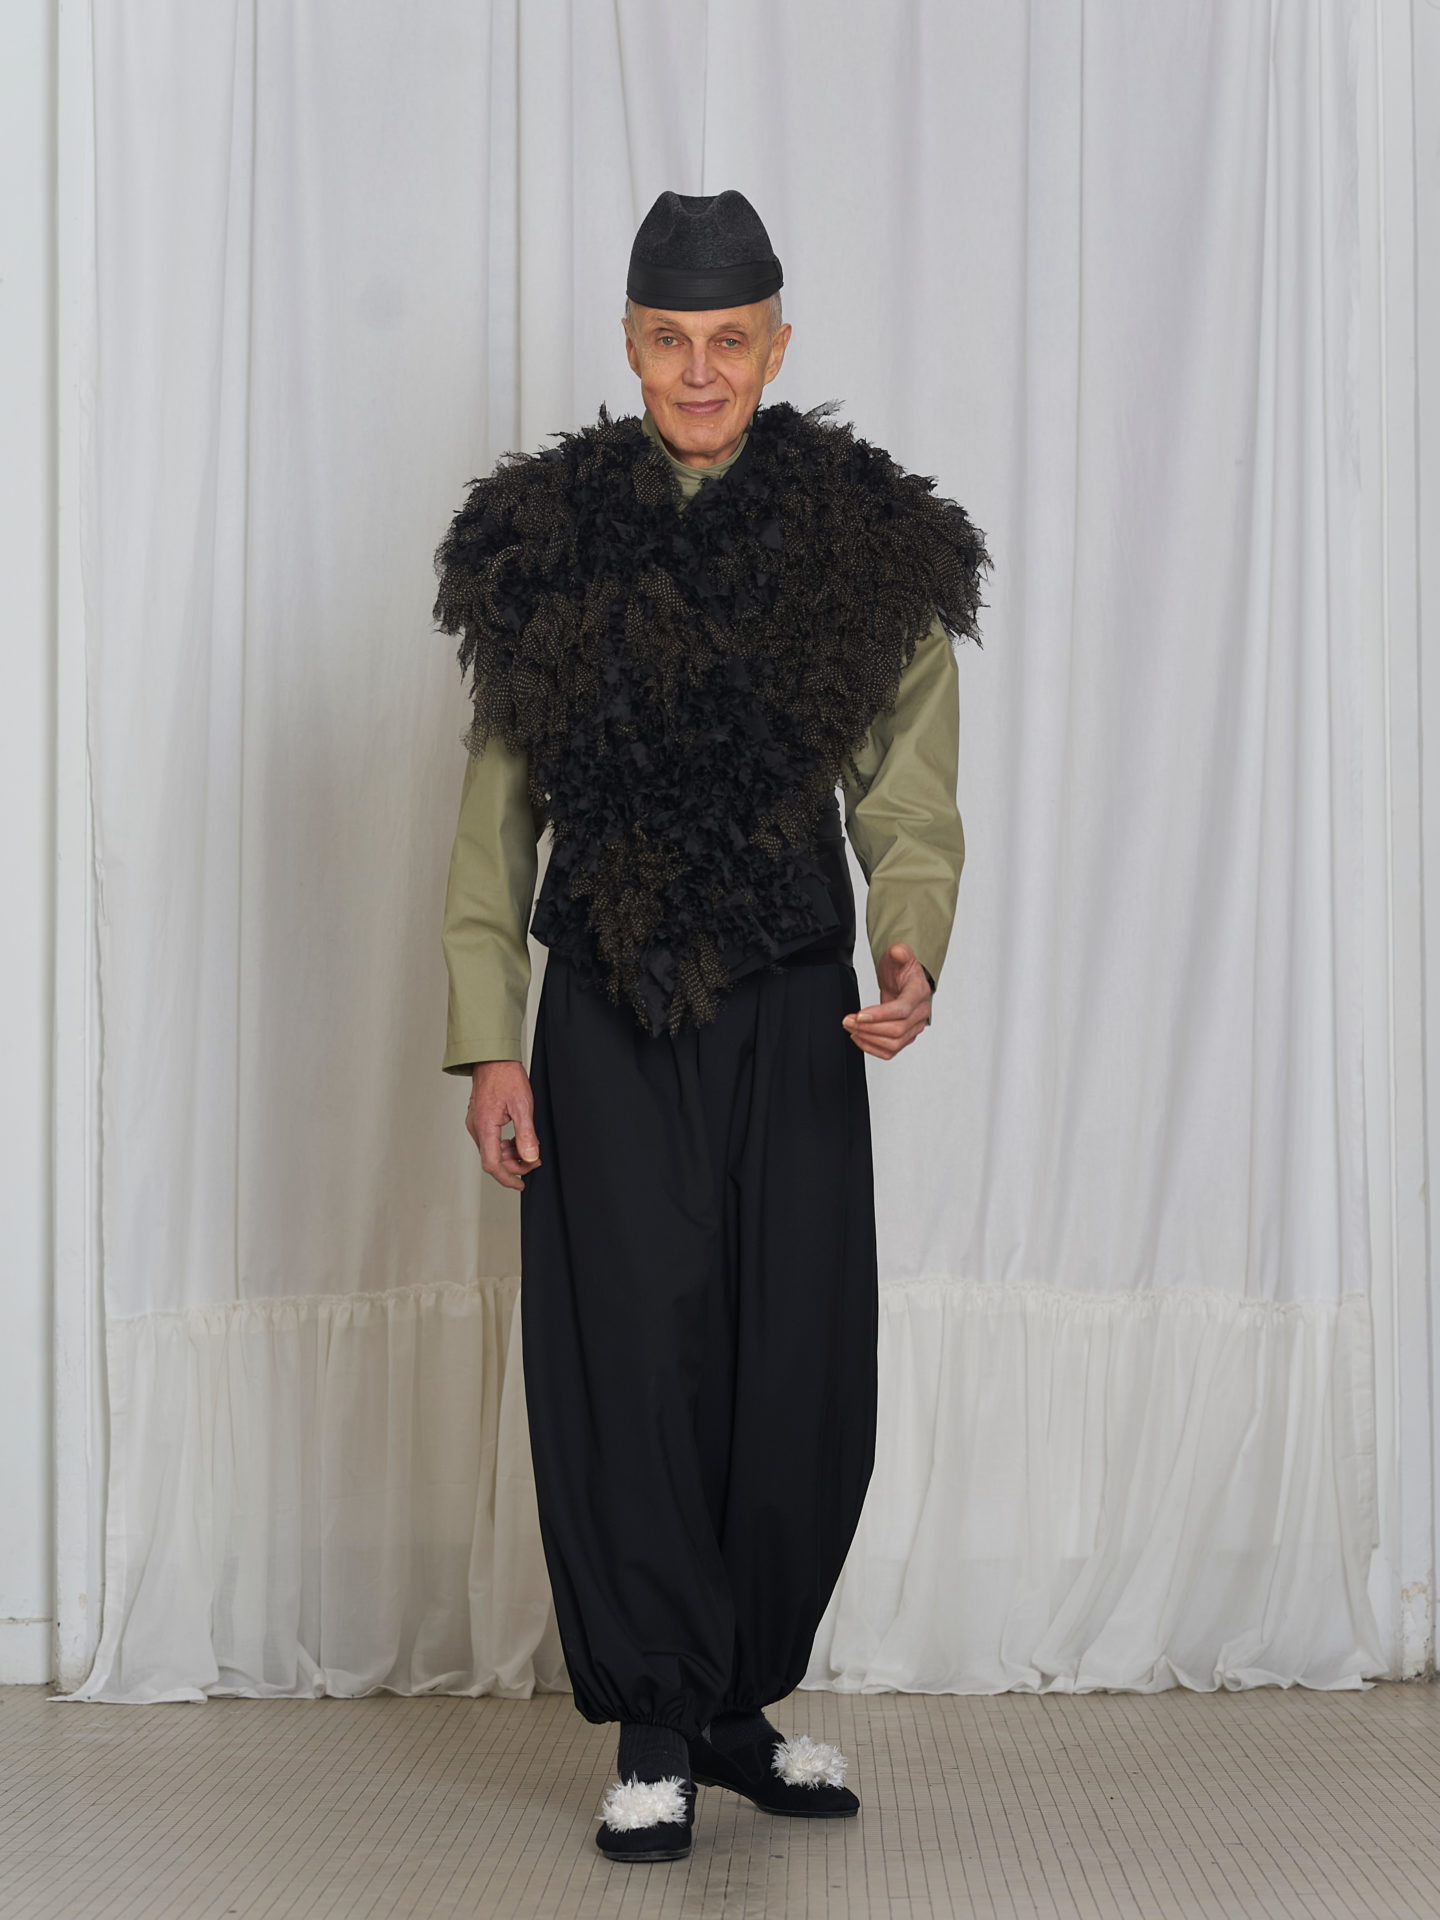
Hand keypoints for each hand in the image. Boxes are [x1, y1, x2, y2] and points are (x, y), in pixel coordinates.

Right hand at [466, 1060, 541, 1189]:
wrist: (493, 1057)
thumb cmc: (506, 1075)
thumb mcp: (523, 1106)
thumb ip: (526, 1135)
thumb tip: (529, 1157)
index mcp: (485, 1126)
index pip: (492, 1164)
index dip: (507, 1178)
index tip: (521, 1184)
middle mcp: (476, 1127)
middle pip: (492, 1159)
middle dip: (514, 1165)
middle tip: (534, 1160)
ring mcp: (476, 1123)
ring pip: (492, 1150)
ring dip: (511, 1155)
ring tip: (530, 1150)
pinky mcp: (480, 1118)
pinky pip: (491, 1140)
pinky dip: (505, 1145)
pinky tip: (519, 1140)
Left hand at [842, 942, 932, 1059]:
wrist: (904, 981)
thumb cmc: (901, 969)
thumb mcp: (900, 955)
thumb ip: (900, 952)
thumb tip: (898, 952)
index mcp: (919, 992)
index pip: (902, 1009)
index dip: (881, 1015)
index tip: (860, 1015)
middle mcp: (921, 1012)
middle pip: (897, 1030)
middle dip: (869, 1028)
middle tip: (849, 1021)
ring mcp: (914, 1027)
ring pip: (894, 1043)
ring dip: (869, 1039)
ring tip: (851, 1029)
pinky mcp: (906, 1037)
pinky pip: (891, 1051)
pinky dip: (873, 1048)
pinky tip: (859, 1038)